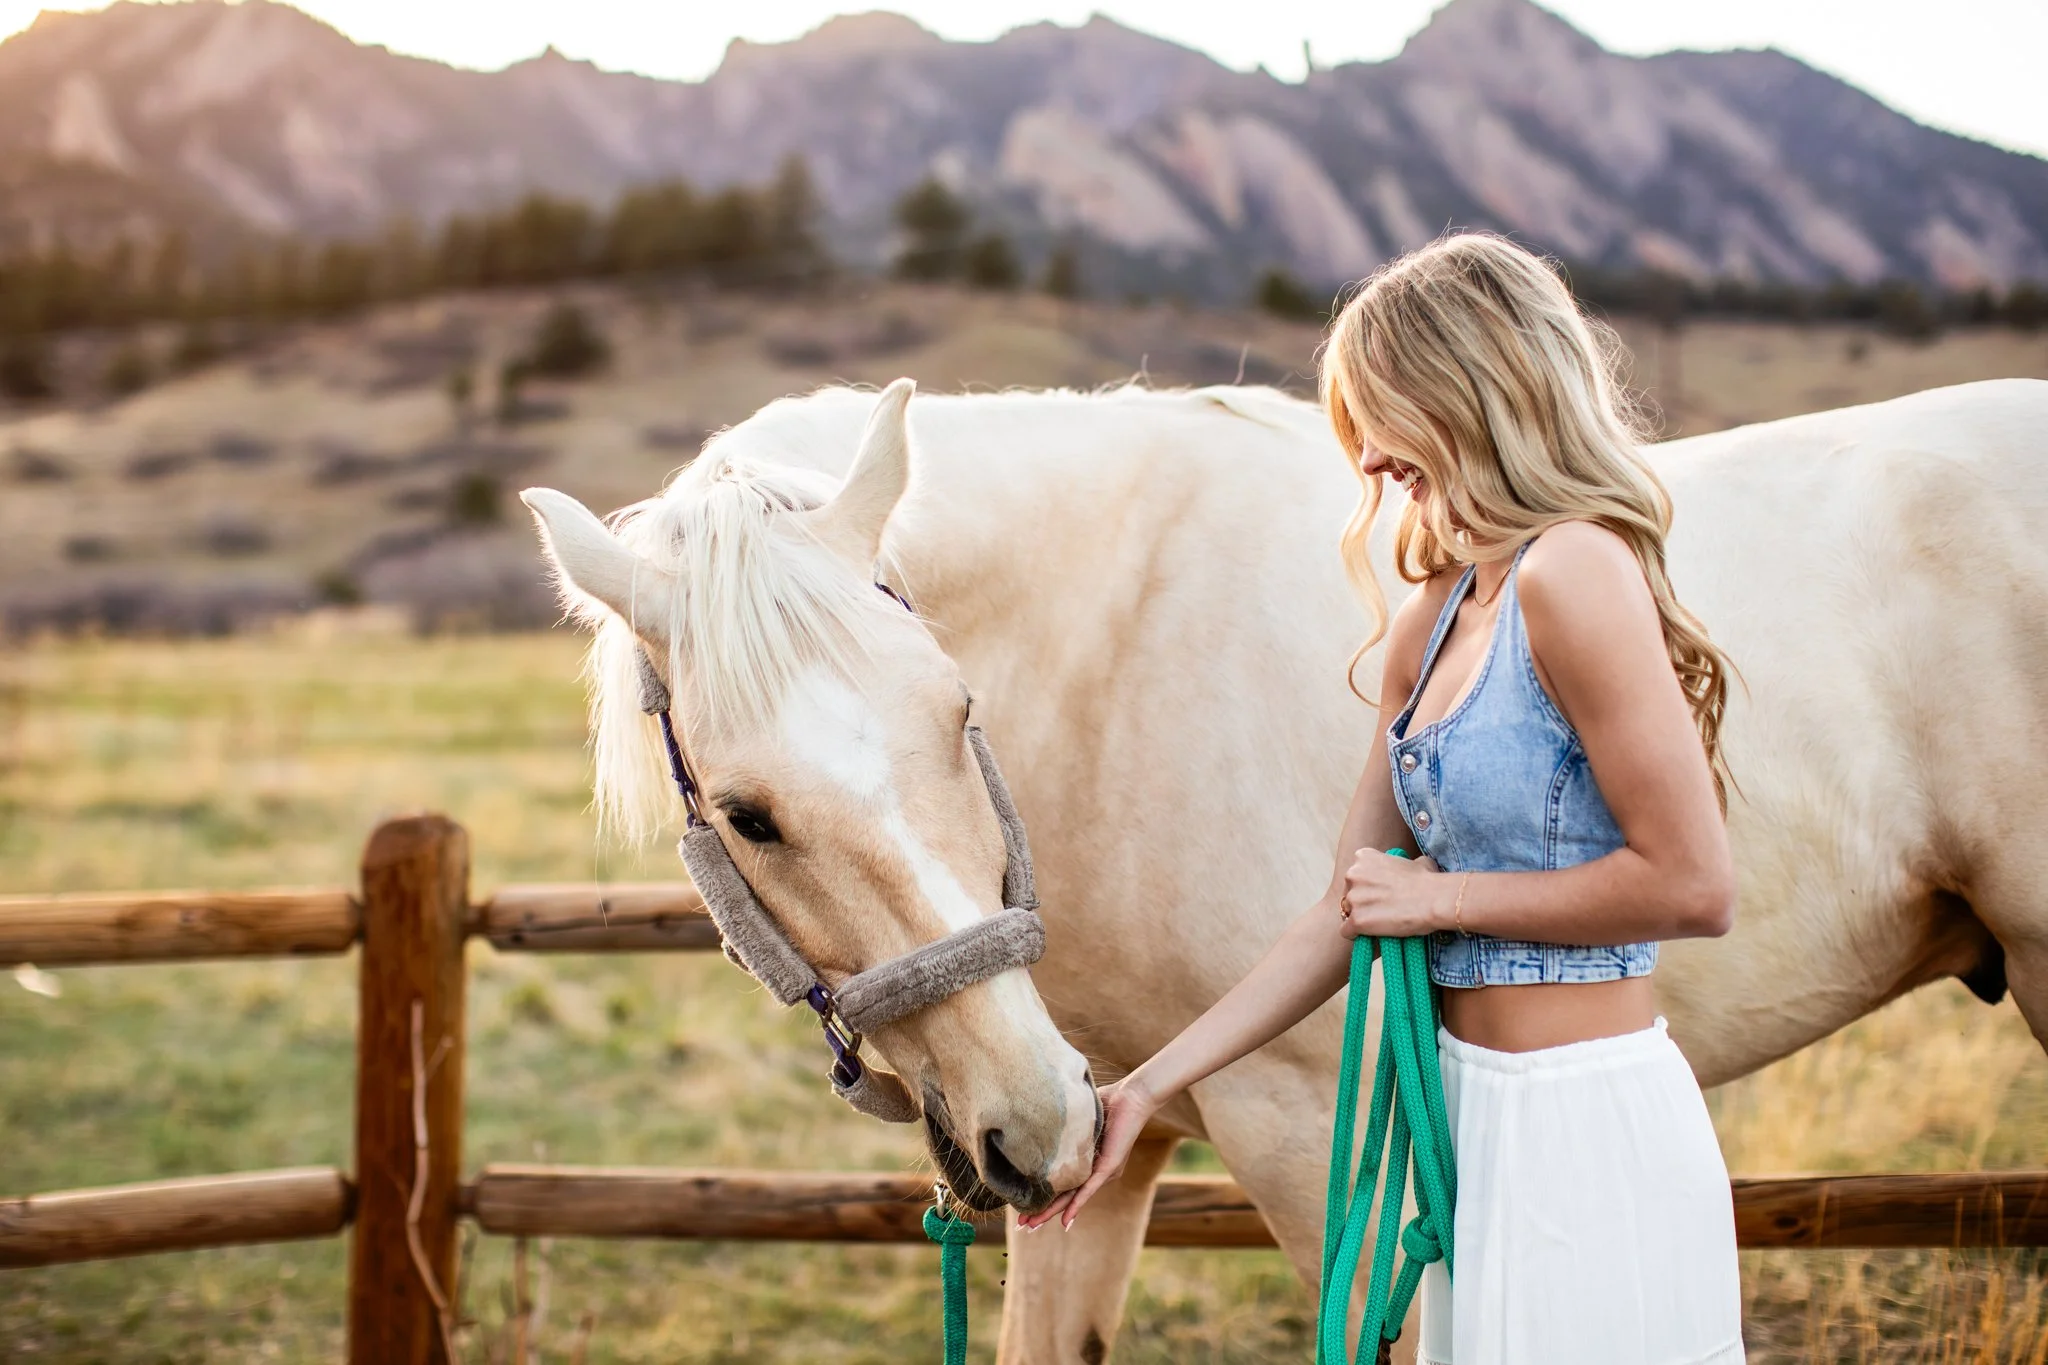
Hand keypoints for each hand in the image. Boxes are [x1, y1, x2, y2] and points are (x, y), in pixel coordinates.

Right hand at [1017, 1074, 1159, 1230]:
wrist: (1132, 1096)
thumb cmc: (1108, 1103)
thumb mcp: (1080, 1121)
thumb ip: (1064, 1129)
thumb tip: (1038, 1123)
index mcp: (1088, 1163)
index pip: (1062, 1185)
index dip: (1043, 1197)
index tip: (1024, 1208)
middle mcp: (1095, 1172)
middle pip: (1064, 1197)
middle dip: (1042, 1212)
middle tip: (1022, 1226)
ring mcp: (1103, 1172)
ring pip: (1073, 1197)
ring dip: (1052, 1212)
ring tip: (1033, 1225)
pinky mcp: (1109, 1167)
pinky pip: (1089, 1189)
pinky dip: (1077, 1204)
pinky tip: (1065, 1219)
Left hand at [1339, 849, 1446, 937]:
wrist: (1434, 900)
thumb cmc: (1428, 880)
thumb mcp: (1414, 861)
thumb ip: (1402, 862)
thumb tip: (1412, 866)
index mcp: (1363, 857)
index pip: (1355, 875)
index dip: (1366, 887)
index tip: (1379, 894)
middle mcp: (1353, 874)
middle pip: (1348, 893)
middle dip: (1361, 902)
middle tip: (1381, 910)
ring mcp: (1353, 898)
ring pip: (1347, 913)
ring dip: (1360, 918)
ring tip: (1379, 924)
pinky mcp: (1356, 920)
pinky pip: (1346, 931)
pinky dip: (1356, 935)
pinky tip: (1370, 935)